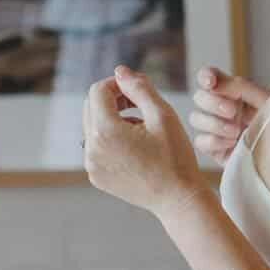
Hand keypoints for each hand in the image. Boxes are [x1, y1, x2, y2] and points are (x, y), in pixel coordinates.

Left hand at [83, 66, 201, 213]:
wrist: (178, 198)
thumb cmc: (175, 156)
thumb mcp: (163, 115)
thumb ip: (139, 88)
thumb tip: (121, 71)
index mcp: (105, 131)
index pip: (98, 91)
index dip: (118, 84)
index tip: (137, 90)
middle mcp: (91, 148)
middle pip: (91, 107)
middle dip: (113, 100)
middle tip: (140, 107)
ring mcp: (91, 165)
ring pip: (93, 127)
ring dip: (112, 120)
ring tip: (142, 129)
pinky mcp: (96, 176)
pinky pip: (96, 147)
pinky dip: (111, 140)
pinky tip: (137, 148)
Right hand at [187, 66, 269, 164]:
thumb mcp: (263, 99)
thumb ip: (238, 87)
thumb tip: (213, 82)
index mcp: (232, 92)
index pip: (208, 77)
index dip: (205, 76)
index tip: (211, 82)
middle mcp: (219, 108)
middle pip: (199, 97)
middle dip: (213, 103)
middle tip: (233, 111)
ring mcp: (215, 128)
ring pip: (196, 119)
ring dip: (214, 123)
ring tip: (236, 131)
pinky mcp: (214, 149)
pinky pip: (200, 141)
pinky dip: (214, 140)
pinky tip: (232, 142)